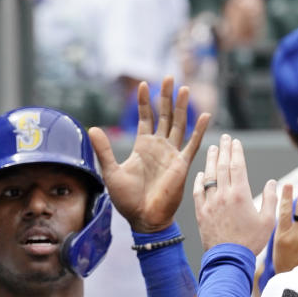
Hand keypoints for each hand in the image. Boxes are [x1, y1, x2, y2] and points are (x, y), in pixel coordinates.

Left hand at [89, 77, 209, 232]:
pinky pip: (192, 144)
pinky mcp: (181, 164)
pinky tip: (205, 115)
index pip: (145, 118)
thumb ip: (104, 150)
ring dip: (181, 107)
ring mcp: (171, 154)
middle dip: (165, 97)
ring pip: (179, 124)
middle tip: (168, 78)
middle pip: (164, 116)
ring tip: (184, 88)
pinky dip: (199, 130)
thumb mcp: (111, 171)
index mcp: (142, 147)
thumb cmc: (127, 200)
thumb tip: (92, 128)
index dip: (144, 102)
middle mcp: (158, 147)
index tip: (143, 84)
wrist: (143, 218)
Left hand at [193, 134, 276, 253]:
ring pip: (209, 177)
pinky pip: (198, 192)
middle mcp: (223, 196)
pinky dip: (199, 181)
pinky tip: (200, 174)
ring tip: (213, 149)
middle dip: (224, 150)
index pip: (237, 166)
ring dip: (211, 161)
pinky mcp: (200, 213)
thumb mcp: (267, 220)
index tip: (235, 141)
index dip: (236, 152)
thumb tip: (271, 182)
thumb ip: (269, 198)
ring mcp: (209, 204)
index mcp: (240, 194)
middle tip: (224, 138)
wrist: (229, 259)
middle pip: (222, 167)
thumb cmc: (251, 241)